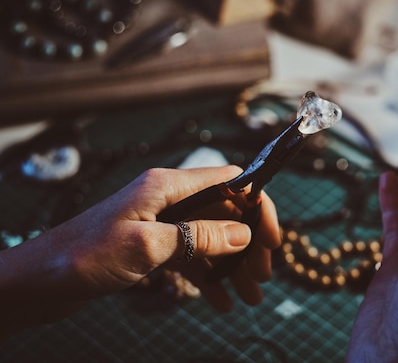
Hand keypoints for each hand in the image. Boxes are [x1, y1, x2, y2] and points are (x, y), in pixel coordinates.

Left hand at [0, 166, 279, 335]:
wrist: (37, 282)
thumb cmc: (84, 256)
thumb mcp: (148, 245)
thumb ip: (199, 236)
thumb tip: (243, 233)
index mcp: (169, 185)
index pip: (231, 182)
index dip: (258, 206)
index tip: (272, 239)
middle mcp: (170, 200)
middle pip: (227, 213)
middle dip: (249, 244)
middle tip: (263, 277)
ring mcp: (163, 224)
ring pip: (213, 239)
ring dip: (234, 266)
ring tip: (252, 296)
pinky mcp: (154, 248)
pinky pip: (193, 259)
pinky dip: (210, 278)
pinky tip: (222, 303)